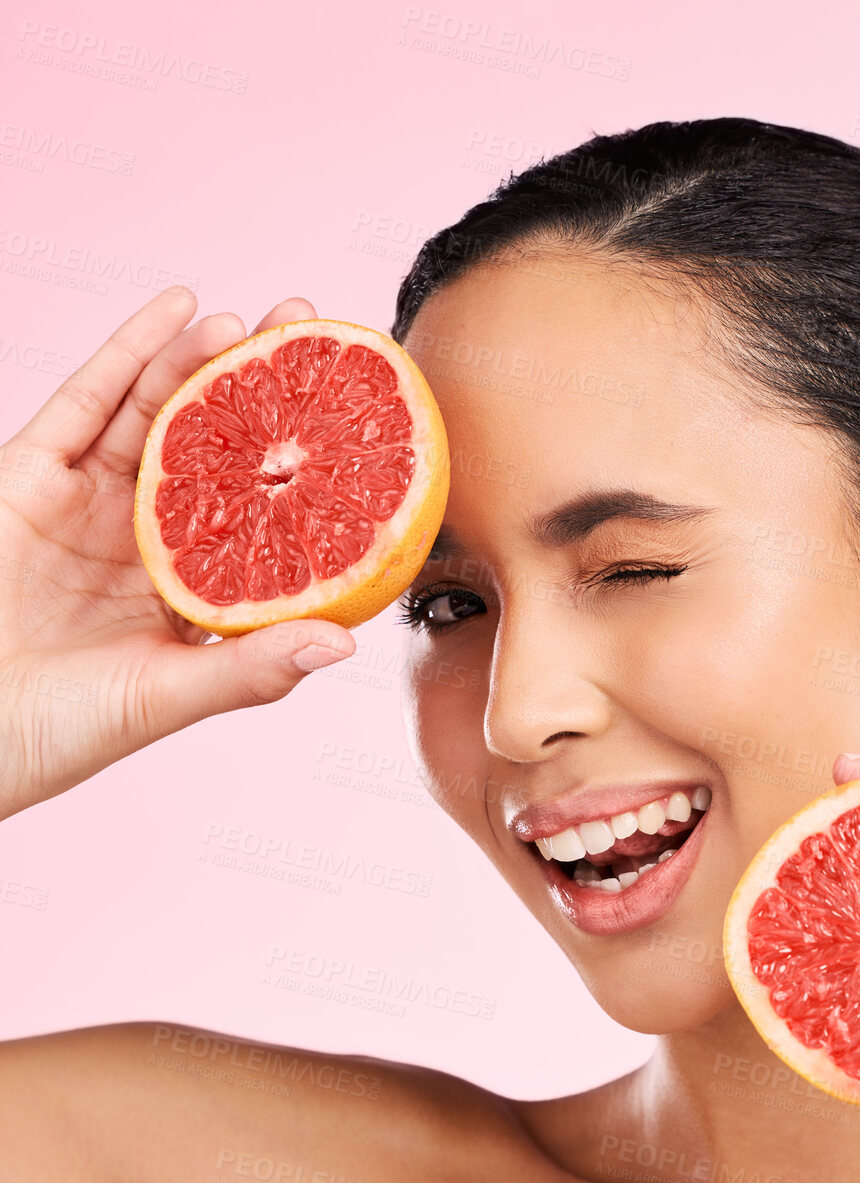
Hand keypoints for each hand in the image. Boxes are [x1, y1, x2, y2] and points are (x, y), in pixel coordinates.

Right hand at [0, 287, 355, 820]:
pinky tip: (178, 309)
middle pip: (216, 445)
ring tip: (258, 318)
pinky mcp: (33, 474)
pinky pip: (86, 400)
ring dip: (204, 358)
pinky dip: (131, 351)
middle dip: (262, 387)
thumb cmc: (64, 729)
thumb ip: (253, 669)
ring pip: (157, 411)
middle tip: (312, 332)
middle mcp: (150, 533)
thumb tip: (343, 646)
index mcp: (195, 582)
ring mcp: (92, 500)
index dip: (306, 463)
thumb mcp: (171, 696)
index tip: (357, 418)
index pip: (262, 509)